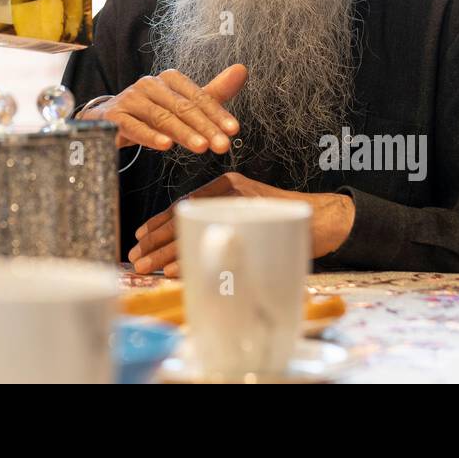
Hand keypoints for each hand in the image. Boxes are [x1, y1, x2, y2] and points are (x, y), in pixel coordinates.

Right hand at [85, 65, 245, 151]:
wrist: (111, 118)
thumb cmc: (153, 111)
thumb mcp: (184, 104)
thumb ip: (213, 92)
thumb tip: (242, 69)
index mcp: (170, 79)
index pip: (198, 97)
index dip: (217, 113)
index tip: (234, 130)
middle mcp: (150, 84)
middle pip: (182, 107)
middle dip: (205, 127)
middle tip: (223, 146)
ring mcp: (130, 99)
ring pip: (161, 117)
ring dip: (183, 133)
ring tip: (201, 147)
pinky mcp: (114, 116)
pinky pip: (134, 126)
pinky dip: (150, 136)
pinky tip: (165, 145)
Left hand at [126, 173, 356, 275]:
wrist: (324, 219)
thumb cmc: (283, 222)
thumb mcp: (248, 215)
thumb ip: (222, 224)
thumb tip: (184, 254)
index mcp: (224, 187)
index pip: (183, 205)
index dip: (159, 223)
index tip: (139, 238)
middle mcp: (228, 189)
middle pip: (182, 217)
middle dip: (156, 241)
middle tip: (135, 258)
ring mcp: (240, 202)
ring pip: (193, 229)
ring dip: (166, 252)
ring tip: (146, 267)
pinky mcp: (252, 217)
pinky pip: (214, 240)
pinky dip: (192, 258)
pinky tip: (174, 270)